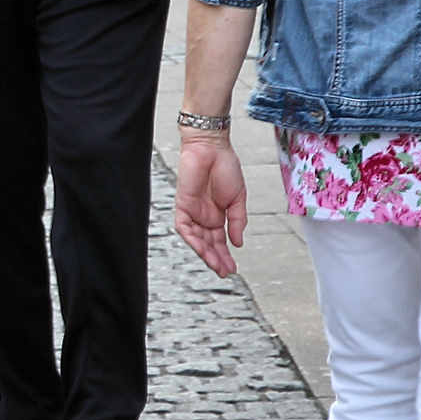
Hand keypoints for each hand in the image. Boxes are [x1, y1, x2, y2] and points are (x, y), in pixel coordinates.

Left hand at [173, 134, 248, 277]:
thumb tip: (237, 243)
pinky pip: (183, 225)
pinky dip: (192, 238)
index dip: (225, 256)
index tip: (232, 269)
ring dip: (205, 252)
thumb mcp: (238, 199)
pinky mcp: (183, 203)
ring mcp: (193, 211)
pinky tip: (203, 247)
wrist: (213, 148)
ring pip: (196, 238)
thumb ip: (238, 221)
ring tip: (216, 265)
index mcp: (218, 215)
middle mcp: (204, 216)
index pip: (219, 241)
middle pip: (208, 243)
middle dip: (216, 259)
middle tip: (225, 271)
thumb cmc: (226, 168)